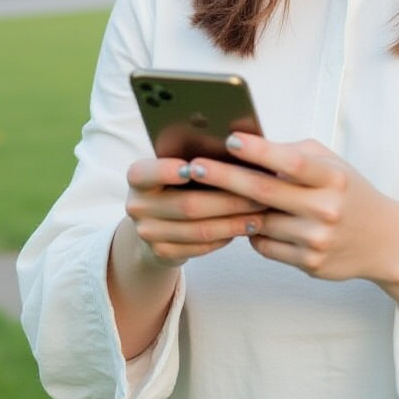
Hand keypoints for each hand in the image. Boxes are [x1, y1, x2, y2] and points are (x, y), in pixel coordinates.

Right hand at [122, 156, 266, 268]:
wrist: (157, 221)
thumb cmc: (178, 183)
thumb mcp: (176, 166)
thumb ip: (195, 158)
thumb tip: (235, 145)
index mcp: (138, 177)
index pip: (148, 173)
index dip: (168, 171)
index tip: (194, 167)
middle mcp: (137, 205)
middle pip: (187, 204)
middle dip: (228, 200)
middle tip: (260, 193)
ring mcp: (147, 233)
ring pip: (199, 230)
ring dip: (234, 222)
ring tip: (260, 213)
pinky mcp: (162, 253)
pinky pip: (201, 247)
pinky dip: (226, 237)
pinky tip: (245, 227)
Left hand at [189, 134, 398, 283]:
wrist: (383, 240)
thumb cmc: (349, 192)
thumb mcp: (332, 164)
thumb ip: (295, 154)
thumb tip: (248, 147)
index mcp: (333, 177)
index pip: (291, 162)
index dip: (259, 151)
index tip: (231, 140)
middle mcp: (326, 208)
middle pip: (265, 193)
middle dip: (225, 177)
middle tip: (195, 167)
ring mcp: (317, 239)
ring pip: (259, 222)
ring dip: (233, 209)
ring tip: (211, 194)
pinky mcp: (309, 264)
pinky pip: (265, 245)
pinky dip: (253, 233)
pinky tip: (250, 222)